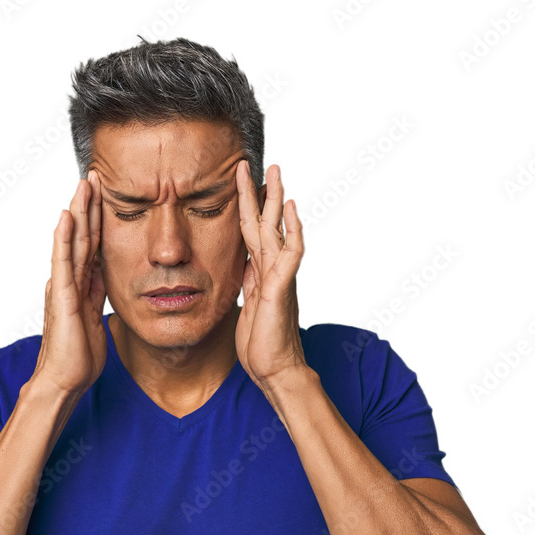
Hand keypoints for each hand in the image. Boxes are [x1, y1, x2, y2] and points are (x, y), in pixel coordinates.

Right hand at [31, 170, 107, 397]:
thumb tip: (104, 276)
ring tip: (83, 184)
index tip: (104, 194)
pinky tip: (66, 218)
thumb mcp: (96, 316)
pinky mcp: (62, 297)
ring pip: (72, 241)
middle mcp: (68, 280)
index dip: (97, 219)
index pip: (91, 244)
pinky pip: (63, 262)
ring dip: (78, 211)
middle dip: (88, 206)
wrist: (65, 379)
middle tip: (94, 175)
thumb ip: (97, 294)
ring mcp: (63, 286)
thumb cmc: (79, 355)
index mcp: (80, 285)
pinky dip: (64, 239)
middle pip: (81, 236)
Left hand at [234, 161, 306, 389]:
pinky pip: (291, 253)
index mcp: (261, 274)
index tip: (242, 183)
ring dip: (274, 200)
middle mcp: (273, 270)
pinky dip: (292, 229)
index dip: (247, 207)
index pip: (252, 232)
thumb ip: (249, 284)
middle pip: (266, 223)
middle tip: (261, 163)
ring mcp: (279, 277)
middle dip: (262, 193)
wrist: (275, 371)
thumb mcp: (247, 307)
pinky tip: (290, 209)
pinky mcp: (281, 288)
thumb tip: (245, 268)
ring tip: (274, 172)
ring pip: (277, 230)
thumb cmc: (262, 346)